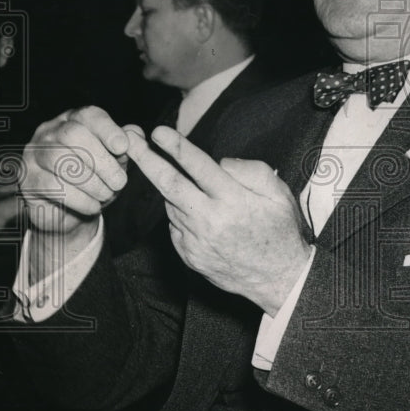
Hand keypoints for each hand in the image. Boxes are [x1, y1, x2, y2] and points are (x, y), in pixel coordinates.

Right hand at [19, 106, 141, 236]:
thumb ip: (126, 146)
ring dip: (91, 181)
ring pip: (60, 160)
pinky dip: (79, 199)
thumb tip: (136, 134)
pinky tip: (94, 206)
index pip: (88, 115)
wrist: (72, 213)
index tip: (123, 147)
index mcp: (74, 121)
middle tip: (120, 182)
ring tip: (107, 195)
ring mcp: (34, 154)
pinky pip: (51, 186)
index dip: (107, 129)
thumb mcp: (114, 162)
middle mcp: (50, 132)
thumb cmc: (96, 180)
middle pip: (72, 134)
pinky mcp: (27, 179)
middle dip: (101, 160)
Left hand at [127, 126, 311, 314]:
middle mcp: (210, 220)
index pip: (198, 167)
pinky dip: (181, 214)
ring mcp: (197, 241)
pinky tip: (200, 217)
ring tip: (193, 189)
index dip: (176, 147)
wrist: (279, 278)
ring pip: (172, 204)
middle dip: (146, 159)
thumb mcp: (279, 195)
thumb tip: (220, 163)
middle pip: (168, 184)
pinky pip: (176, 226)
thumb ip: (251, 171)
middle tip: (129, 140)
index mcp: (233, 201)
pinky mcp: (189, 256)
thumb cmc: (280, 231)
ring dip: (171, 189)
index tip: (158, 131)